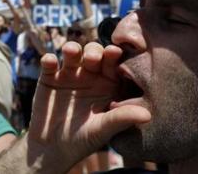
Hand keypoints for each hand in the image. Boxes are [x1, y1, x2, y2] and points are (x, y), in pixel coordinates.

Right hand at [26, 42, 150, 171]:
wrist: (53, 149)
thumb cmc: (84, 140)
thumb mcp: (103, 129)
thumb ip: (122, 118)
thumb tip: (148, 115)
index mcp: (108, 84)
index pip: (113, 64)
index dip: (114, 55)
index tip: (115, 52)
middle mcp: (89, 75)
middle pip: (94, 53)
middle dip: (94, 50)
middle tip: (93, 58)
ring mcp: (68, 74)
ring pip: (72, 53)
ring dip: (72, 49)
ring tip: (71, 52)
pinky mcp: (48, 77)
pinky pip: (49, 63)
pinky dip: (49, 59)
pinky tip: (50, 62)